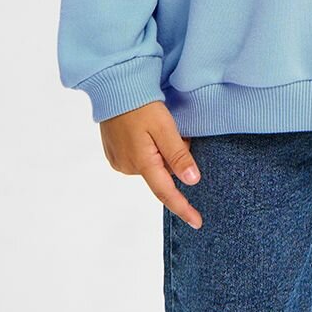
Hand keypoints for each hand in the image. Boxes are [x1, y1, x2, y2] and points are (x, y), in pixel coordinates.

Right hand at [99, 100, 203, 228]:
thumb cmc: (140, 104)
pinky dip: (151, 149)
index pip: (167, 193)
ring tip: (160, 126)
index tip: (198, 222)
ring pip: (153, 165)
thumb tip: (192, 181)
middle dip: (175, 159)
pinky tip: (148, 130)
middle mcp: (129, 167)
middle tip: (179, 132)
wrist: (113, 88)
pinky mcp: (115, 154)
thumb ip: (178, 155)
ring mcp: (120, 161)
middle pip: (163, 174)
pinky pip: (142, 158)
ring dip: (163, 152)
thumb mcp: (164, 126)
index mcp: (142, 163)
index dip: (183, 208)